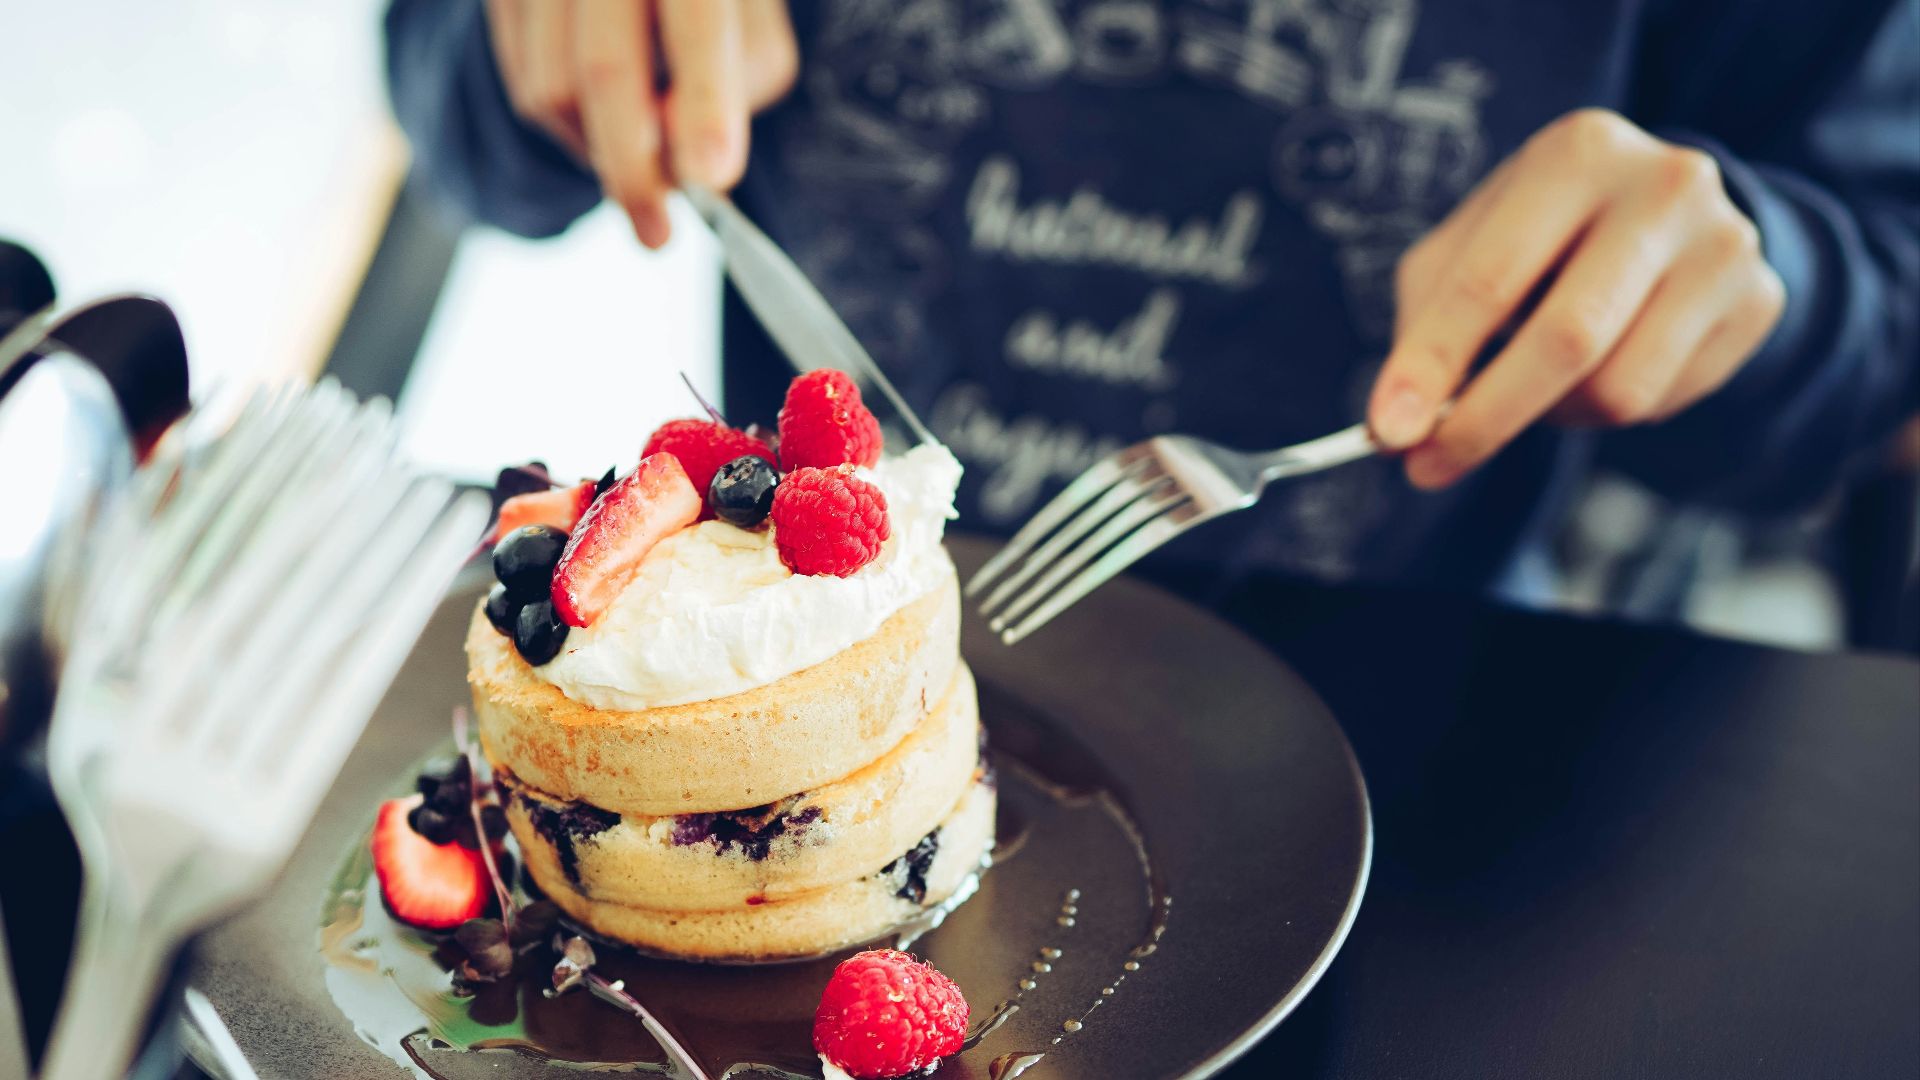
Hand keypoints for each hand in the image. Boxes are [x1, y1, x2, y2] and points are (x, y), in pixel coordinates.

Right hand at [484, 0, 798, 246]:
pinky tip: (603, 119)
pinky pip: (523, 84)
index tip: (711, 174)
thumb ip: (740, 83)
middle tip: (656, 234)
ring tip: (640, 152)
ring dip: (598, 150)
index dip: (706, 102)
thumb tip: (695, 160)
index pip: (697, 21)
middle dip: (632, 170)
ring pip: (551, 90)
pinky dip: (568, 125)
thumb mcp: (753, 34)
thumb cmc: (710, 9)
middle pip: (604, 70)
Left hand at [1368, 108, 1786, 489]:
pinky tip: (1598, 368)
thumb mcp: (1469, 250)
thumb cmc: (1542, 236)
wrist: (1667, 212)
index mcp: (1576, 152)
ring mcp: (1723, 244)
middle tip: (1427, 467)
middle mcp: (1664, 186)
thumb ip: (1427, 329)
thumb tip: (1395, 430)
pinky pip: (1661, 400)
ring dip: (1552, 415)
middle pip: (1566, 338)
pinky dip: (1604, 412)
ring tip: (1532, 388)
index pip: (1490, 279)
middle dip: (1485, 418)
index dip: (1432, 363)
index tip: (1388, 431)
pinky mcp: (1758, 301)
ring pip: (1618, 388)